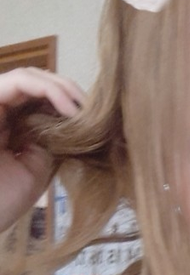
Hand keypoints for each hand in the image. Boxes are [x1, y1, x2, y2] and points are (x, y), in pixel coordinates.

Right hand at [0, 68, 85, 233]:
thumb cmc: (4, 199)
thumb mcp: (38, 165)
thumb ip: (51, 138)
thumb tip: (78, 119)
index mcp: (8, 124)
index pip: (39, 98)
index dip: (69, 100)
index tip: (95, 117)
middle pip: (35, 81)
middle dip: (68, 90)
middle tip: (92, 109)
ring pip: (27, 75)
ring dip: (61, 87)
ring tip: (82, 108)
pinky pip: (16, 81)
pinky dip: (47, 89)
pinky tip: (69, 109)